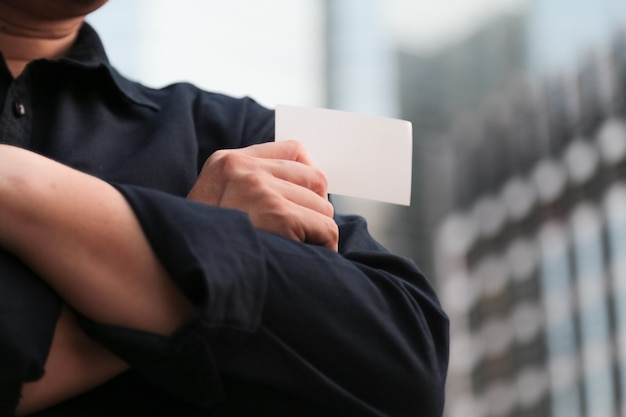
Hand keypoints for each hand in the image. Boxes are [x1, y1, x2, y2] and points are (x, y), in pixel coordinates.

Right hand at [187, 140, 337, 249]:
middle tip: (301, 232)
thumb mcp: (216, 204)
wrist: (180, 278)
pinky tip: (302, 259)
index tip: (304, 199)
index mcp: (227, 162)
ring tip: (294, 249)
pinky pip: (326, 229)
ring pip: (323, 207)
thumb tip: (308, 187)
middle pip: (315, 178)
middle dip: (315, 208)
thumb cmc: (205, 248)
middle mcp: (243, 170)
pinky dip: (323, 248)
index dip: (307, 177)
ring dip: (316, 232)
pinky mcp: (278, 216)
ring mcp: (260, 191)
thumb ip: (250, 187)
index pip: (293, 150)